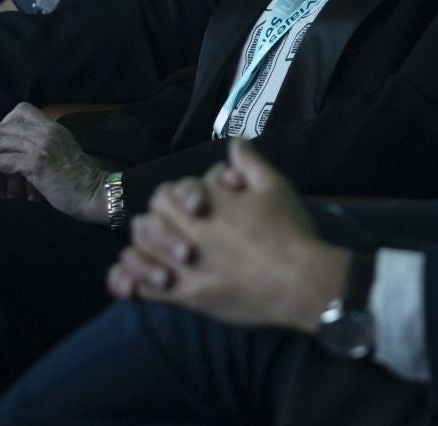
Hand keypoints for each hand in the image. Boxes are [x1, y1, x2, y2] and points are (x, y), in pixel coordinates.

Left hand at [0, 103, 108, 221]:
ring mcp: (42, 145)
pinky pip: (1, 161)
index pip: (21, 110)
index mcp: (54, 128)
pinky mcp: (36, 163)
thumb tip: (22, 150)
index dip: (2, 125)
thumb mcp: (63, 155)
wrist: (94, 194)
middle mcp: (48, 131)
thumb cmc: (79, 183)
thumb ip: (46, 146)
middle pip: (4, 127)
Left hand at [107, 139, 347, 333]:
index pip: (169, 192)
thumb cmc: (289, 231)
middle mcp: (189, 232)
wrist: (299, 281)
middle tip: (171, 226)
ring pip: (141, 253)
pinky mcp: (189, 297)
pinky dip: (138, 282)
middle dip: (156, 220)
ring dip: (142, 249)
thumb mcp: (274, 186)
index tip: (196, 206)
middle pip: (149, 220)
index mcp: (207, 203)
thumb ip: (250, 162)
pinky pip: (146, 289)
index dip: (177, 196)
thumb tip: (235, 141)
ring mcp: (186, 267)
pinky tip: (147, 280)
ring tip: (153, 252)